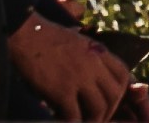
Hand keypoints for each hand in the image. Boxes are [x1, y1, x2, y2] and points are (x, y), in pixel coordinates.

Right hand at [11, 14, 139, 121]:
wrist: (26, 35)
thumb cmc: (45, 36)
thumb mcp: (77, 39)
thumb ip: (88, 52)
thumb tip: (90, 62)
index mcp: (99, 51)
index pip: (123, 74)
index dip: (120, 91)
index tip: (110, 100)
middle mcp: (94, 65)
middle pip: (115, 94)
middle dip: (109, 110)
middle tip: (98, 118)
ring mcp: (79, 78)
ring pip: (99, 107)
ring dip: (94, 120)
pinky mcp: (61, 90)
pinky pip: (74, 115)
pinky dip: (73, 122)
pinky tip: (64, 122)